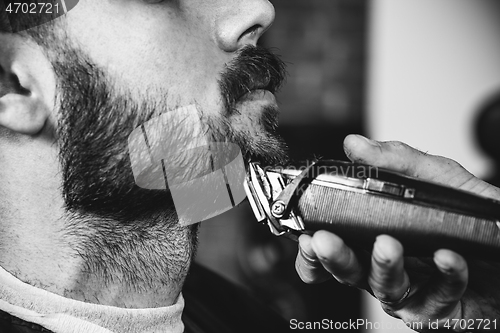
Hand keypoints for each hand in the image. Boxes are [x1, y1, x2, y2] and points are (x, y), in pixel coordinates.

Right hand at [295, 134, 499, 331]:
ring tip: (387, 245)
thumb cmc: (475, 218)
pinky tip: (448, 256)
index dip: (313, 250)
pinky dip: (444, 275)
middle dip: (333, 258)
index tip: (305, 236)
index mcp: (378, 238)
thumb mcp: (438, 178)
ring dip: (382, 266)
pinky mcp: (442, 309)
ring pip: (383, 288)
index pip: (336, 247)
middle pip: (349, 270)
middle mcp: (390, 267)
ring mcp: (414, 291)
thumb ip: (397, 161)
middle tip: (324, 241)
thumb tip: (355, 144)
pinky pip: (437, 297)